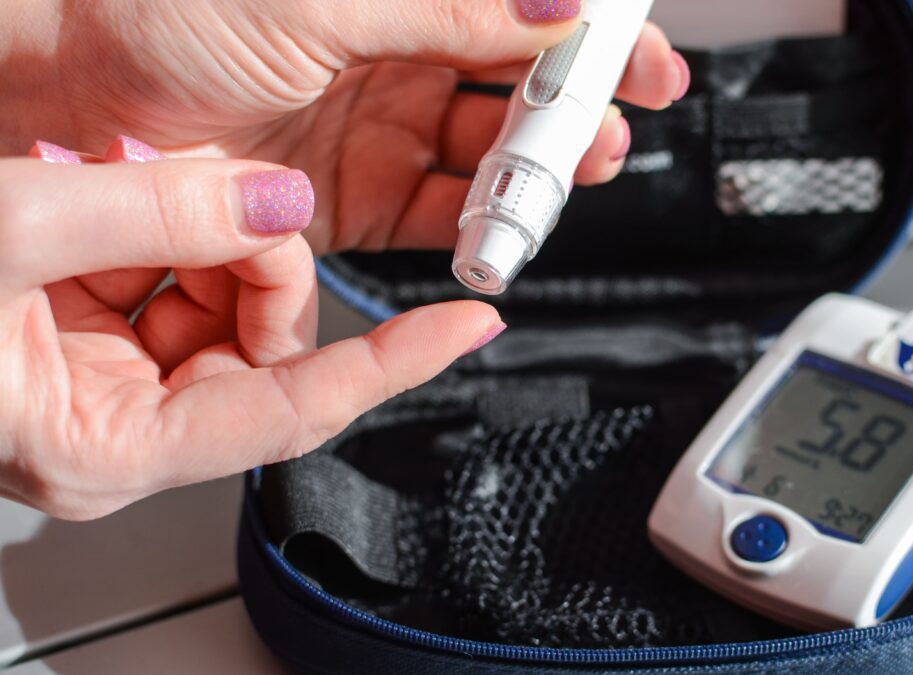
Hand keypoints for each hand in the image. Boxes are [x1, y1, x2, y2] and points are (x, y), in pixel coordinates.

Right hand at [0, 142, 500, 519]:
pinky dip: (168, 231)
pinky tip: (119, 201)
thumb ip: (152, 212)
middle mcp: (124, 425)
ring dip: (207, 236)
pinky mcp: (90, 336)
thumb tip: (271, 198)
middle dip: (262, 262)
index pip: (300, 409)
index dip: (396, 362)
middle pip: (266, 343)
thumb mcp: (5, 232)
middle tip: (207, 199)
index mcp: (113, 444)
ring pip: (224, 305)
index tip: (467, 325)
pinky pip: (173, 280)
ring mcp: (109, 381)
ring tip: (131, 193)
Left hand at [3, 0, 689, 253]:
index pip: (520, 9)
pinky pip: (433, 216)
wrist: (69, 102)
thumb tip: (553, 4)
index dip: (591, 31)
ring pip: (485, 156)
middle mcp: (395, 55)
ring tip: (569, 179)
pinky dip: (473, 227)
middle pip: (518, 85)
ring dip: (534, 173)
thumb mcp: (324, 0)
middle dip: (576, 107)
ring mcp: (374, 129)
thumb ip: (450, 10)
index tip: (644, 54)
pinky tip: (499, 227)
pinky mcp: (349, 199)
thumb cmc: (162, 15)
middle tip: (612, 126)